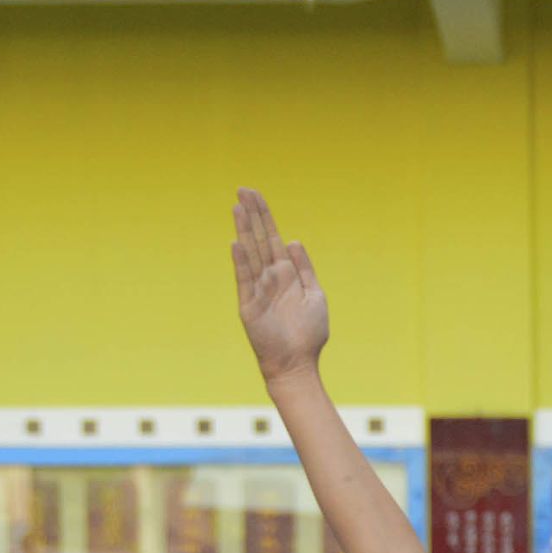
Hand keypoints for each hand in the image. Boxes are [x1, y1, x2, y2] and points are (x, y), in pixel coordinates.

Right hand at [232, 188, 328, 383]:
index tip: (255, 194)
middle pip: (258, 239)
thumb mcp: (314, 295)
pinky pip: (245, 279)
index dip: (264, 216)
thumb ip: (304, 268)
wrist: (298, 363)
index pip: (272, 238)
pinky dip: (241, 261)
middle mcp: (269, 277)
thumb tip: (293, 241)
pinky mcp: (249, 305)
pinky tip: (237, 243)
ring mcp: (257, 289)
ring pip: (250, 253)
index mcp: (286, 273)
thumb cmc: (309, 333)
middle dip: (251, 214)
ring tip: (236, 207)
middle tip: (242, 189)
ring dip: (243, 230)